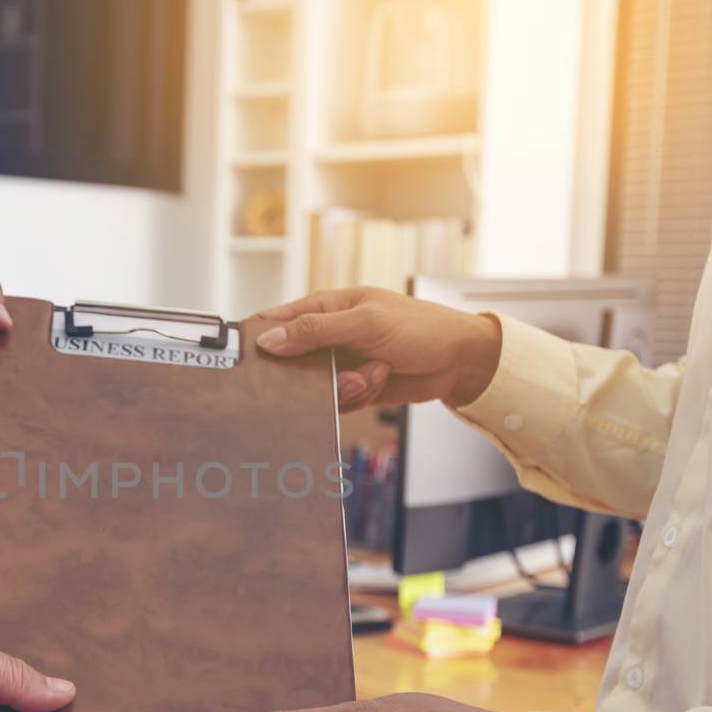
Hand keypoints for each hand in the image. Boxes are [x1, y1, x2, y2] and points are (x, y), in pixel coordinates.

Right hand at [255, 288, 502, 411]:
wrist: (460, 360)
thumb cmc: (421, 327)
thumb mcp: (364, 322)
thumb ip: (315, 331)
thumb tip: (270, 340)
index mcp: (326, 308)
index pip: (277, 320)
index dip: (261, 338)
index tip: (251, 358)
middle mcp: (329, 336)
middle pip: (292, 362)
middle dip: (308, 375)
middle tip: (334, 373)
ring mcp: (342, 363)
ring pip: (316, 388)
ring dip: (345, 386)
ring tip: (375, 372)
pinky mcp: (355, 387)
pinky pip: (338, 402)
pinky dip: (359, 397)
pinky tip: (380, 381)